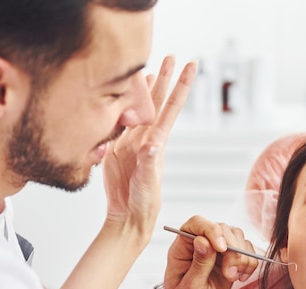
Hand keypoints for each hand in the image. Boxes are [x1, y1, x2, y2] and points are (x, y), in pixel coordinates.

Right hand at [102, 57, 195, 238]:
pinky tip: (122, 98)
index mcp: (157, 142)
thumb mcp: (148, 181)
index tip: (190, 66)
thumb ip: (149, 161)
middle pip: (156, 102)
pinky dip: (121, 107)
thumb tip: (152, 143)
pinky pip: (118, 122)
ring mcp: (130, 142)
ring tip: (147, 71)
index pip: (171, 108)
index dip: (181, 86)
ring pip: (138, 109)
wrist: (128, 214)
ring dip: (143, 90)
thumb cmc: (144, 201)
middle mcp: (146, 137)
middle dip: (164, 79)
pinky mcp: (115, 148)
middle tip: (171, 57)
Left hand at [162, 216, 258, 288]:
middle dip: (231, 250)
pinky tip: (241, 278)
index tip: (222, 249)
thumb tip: (203, 241)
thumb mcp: (189, 288)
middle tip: (230, 275)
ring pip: (237, 236)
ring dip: (242, 257)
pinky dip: (249, 263)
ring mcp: (216, 248)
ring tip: (233, 277)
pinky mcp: (230, 257)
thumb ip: (198, 265)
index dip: (212, 230)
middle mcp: (200, 241)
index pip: (197, 223)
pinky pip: (247, 250)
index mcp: (183, 245)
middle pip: (222, 228)